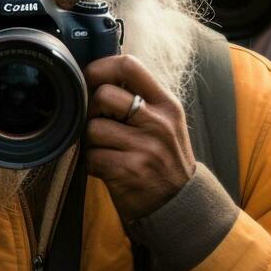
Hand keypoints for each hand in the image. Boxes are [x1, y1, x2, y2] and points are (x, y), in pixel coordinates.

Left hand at [83, 55, 195, 221]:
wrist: (180, 205)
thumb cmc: (164, 159)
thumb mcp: (165, 123)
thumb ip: (140, 99)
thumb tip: (99, 78)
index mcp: (166, 104)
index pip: (130, 65)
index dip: (101, 67)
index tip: (90, 78)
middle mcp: (158, 122)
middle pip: (103, 95)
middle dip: (92, 110)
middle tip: (101, 125)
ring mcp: (144, 147)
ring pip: (92, 128)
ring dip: (91, 142)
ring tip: (108, 150)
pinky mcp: (129, 171)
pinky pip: (92, 157)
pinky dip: (93, 165)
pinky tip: (109, 169)